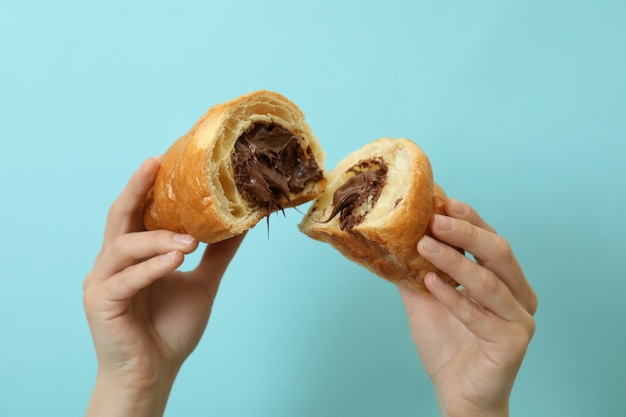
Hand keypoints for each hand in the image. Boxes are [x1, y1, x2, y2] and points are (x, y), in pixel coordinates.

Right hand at [83, 157, 244, 416]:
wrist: (155, 372)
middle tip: (155, 164)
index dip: (147, 186)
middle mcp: (112, 261)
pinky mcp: (101, 302)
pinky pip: (127, 279)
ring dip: (158, 238)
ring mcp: (102, 281)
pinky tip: (176, 258)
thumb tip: (241, 225)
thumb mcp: (201, 283)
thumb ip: (216, 254)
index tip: (164, 160)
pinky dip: (152, 267)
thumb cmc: (170, 329)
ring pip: (125, 246)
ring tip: (190, 240)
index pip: (137, 212)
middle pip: (120, 216)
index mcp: (133, 254)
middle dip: (136, 188)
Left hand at [398, 198, 536, 416]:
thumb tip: (392, 238)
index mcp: (504, 279)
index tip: (444, 202)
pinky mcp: (514, 342)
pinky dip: (454, 298)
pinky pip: (481, 316)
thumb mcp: (425, 300)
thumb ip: (416, 270)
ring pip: (489, 281)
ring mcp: (520, 319)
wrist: (457, 392)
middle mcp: (519, 294)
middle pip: (498, 252)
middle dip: (466, 232)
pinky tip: (431, 284)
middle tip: (435, 219)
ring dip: (455, 261)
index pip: (490, 240)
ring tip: (424, 246)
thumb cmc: (447, 345)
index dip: (470, 219)